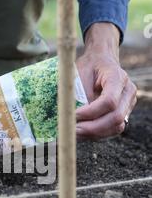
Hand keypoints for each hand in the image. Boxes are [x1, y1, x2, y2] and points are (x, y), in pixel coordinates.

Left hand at [76, 23, 136, 139]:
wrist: (101, 63)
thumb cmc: (88, 67)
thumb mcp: (80, 73)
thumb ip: (78, 94)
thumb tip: (69, 116)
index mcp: (118, 77)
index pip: (109, 101)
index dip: (90, 113)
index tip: (73, 116)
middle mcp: (128, 92)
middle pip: (116, 118)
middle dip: (92, 128)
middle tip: (72, 131)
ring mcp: (128, 105)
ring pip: (116, 127)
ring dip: (94, 134)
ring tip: (74, 134)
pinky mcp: (123, 114)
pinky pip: (112, 129)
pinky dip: (96, 134)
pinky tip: (81, 133)